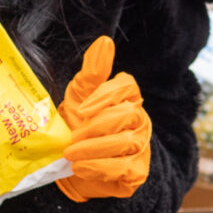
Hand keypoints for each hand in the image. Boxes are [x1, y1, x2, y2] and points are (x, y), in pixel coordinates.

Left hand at [56, 36, 152, 201]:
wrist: (74, 167)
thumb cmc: (78, 125)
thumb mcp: (80, 97)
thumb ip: (93, 71)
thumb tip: (105, 41)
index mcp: (128, 97)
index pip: (127, 87)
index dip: (105, 96)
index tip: (82, 109)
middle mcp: (140, 120)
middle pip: (126, 116)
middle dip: (95, 128)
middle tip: (72, 138)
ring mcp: (142, 147)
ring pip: (125, 143)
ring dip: (93, 150)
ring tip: (71, 155)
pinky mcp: (137, 171)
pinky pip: (124, 168)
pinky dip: (99, 168)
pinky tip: (81, 168)